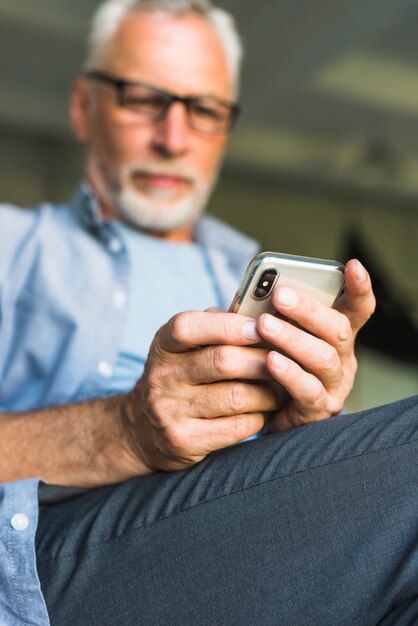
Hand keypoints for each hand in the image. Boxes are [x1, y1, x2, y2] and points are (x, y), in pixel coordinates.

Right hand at [120, 311, 277, 471]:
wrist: (143, 430)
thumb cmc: (180, 376)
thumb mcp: (185, 346)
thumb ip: (217, 327)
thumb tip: (263, 315)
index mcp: (163, 345)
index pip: (189, 327)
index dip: (229, 326)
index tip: (260, 327)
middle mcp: (162, 376)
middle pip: (222, 361)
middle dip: (261, 359)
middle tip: (284, 361)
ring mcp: (170, 411)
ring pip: (237, 396)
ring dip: (268, 392)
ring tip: (279, 388)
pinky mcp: (184, 441)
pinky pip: (237, 427)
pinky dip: (259, 417)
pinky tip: (263, 412)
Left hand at [256, 259, 374, 430]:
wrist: (264, 412)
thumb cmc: (270, 364)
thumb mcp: (274, 335)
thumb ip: (272, 314)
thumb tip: (253, 291)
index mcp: (334, 333)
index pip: (357, 307)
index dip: (359, 287)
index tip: (353, 265)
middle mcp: (342, 357)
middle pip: (337, 328)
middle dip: (308, 310)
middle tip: (279, 295)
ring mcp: (334, 384)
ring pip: (324, 358)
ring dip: (293, 339)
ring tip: (265, 325)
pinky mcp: (319, 409)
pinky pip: (309, 390)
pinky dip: (290, 374)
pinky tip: (271, 361)